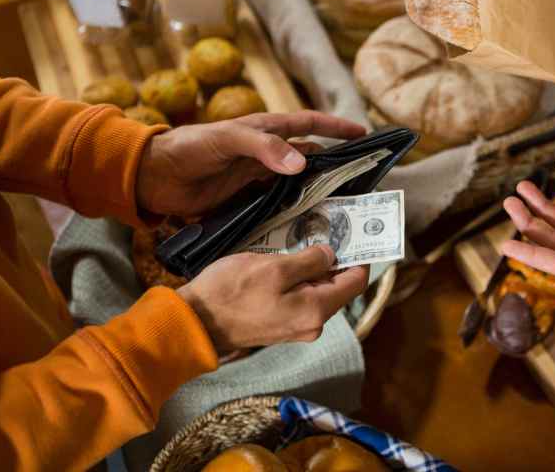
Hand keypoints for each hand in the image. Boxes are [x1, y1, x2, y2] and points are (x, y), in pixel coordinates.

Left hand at [136, 112, 364, 216]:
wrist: (153, 176)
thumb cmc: (188, 148)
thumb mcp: (227, 140)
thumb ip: (264, 148)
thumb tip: (302, 161)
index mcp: (265, 130)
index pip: (309, 124)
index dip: (336, 127)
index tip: (363, 133)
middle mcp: (266, 153)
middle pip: (309, 155)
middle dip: (334, 163)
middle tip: (361, 179)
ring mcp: (257, 177)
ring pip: (297, 183)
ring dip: (317, 191)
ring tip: (342, 205)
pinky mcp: (246, 200)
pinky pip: (278, 204)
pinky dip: (294, 211)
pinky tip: (309, 223)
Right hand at [177, 245, 368, 353]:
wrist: (194, 323)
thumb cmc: (231, 294)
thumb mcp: (273, 267)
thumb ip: (309, 261)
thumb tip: (331, 254)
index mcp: (316, 311)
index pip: (356, 282)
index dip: (360, 255)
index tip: (360, 232)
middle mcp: (312, 324)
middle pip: (338, 286)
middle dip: (338, 258)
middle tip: (334, 228)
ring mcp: (296, 327)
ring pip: (319, 290)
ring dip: (317, 266)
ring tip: (310, 238)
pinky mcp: (280, 324)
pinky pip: (301, 297)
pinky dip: (301, 278)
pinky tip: (290, 258)